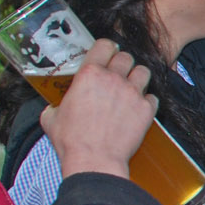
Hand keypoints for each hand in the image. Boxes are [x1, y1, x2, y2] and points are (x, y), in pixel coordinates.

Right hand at [46, 39, 157, 179]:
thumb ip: (55, 104)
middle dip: (122, 63)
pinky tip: (138, 108)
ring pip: (144, 71)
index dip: (107, 48)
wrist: (95, 160)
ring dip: (137, 77)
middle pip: (126, 57)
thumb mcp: (51, 118)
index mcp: (89, 75)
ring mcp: (133, 93)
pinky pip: (153, 97)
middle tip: (118, 74)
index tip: (106, 55)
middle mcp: (113, 79)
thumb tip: (54, 106)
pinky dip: (147, 101)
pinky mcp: (146, 109)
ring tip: (131, 88)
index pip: (105, 45)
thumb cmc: (71, 140)